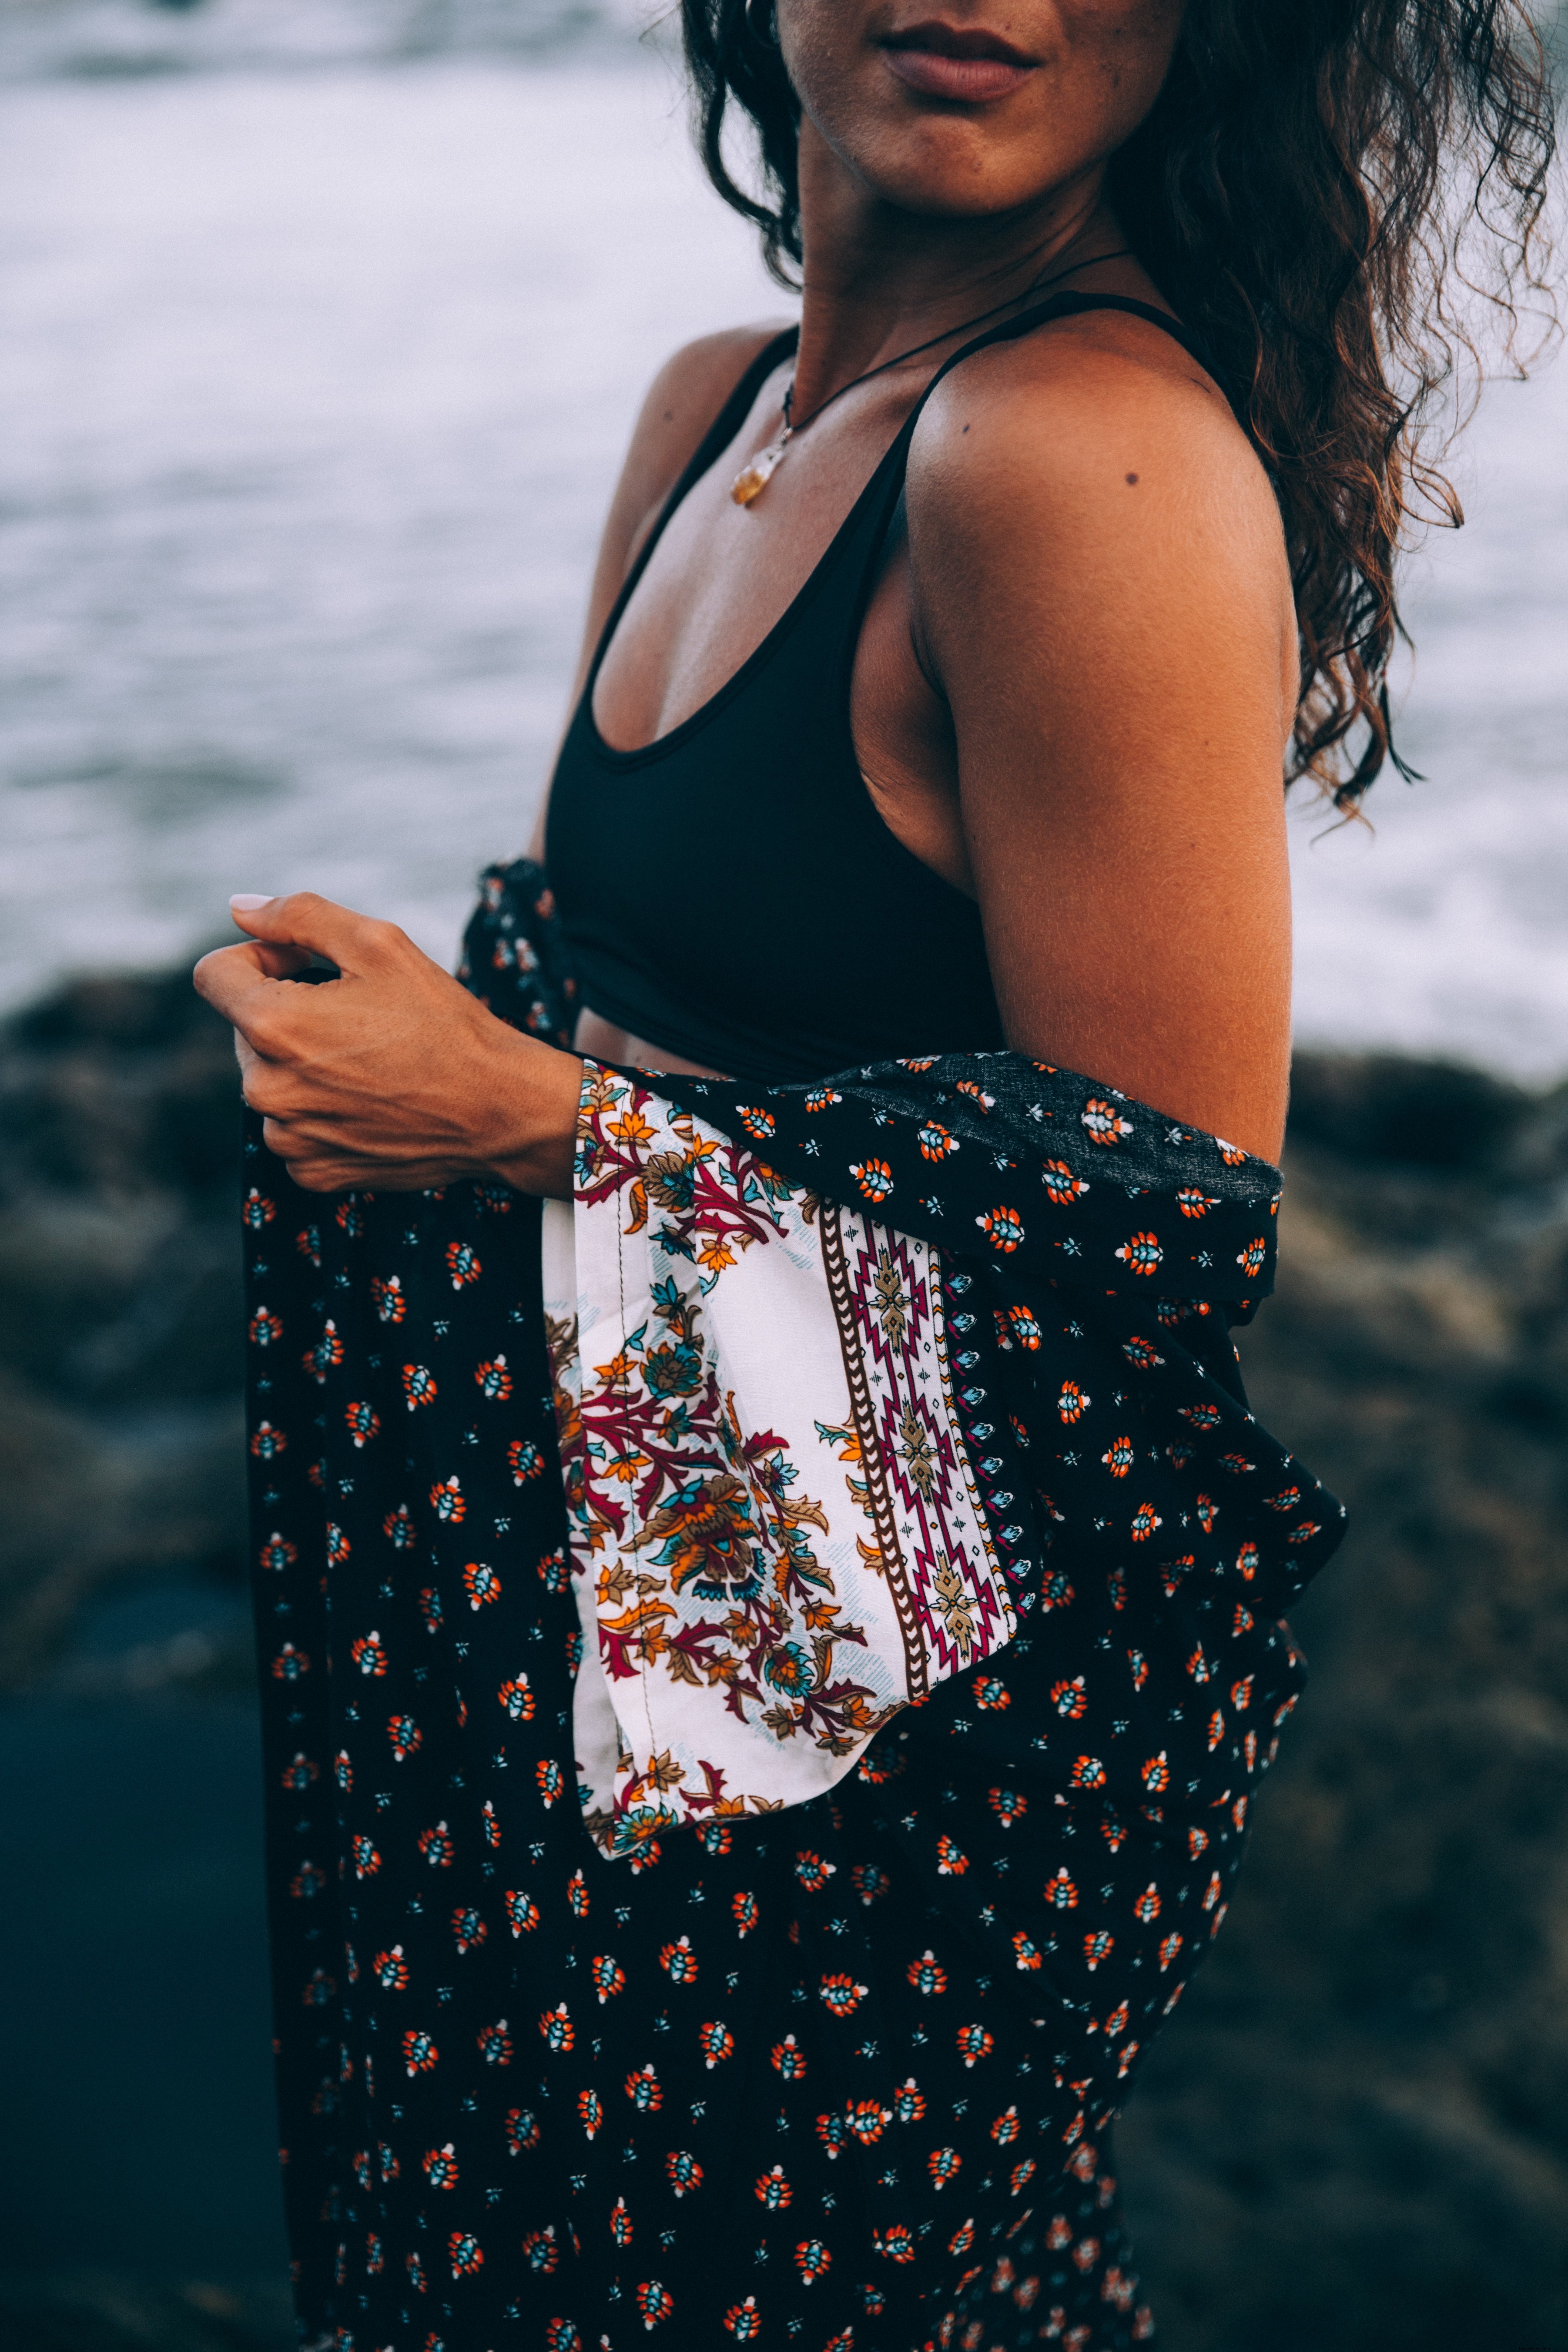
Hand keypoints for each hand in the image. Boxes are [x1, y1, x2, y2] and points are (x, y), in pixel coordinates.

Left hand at [193, 892, 581, 1197]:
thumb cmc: (444, 1023)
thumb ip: (299, 915)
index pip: (213, 974)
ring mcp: (288, 1137)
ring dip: (303, 1062)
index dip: (259, 955)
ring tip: (370, 1060)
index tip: (306, 964)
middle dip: (287, 1010)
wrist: (500, 1110)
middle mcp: (266, 1089)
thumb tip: (239, 906)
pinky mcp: (312, 1171)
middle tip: (358, 1013)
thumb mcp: (379, 944)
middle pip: (245, 1027)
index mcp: (273, 1026)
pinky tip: (372, 1100)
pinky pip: (294, 1127)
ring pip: (270, 1079)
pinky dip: (321, 1110)